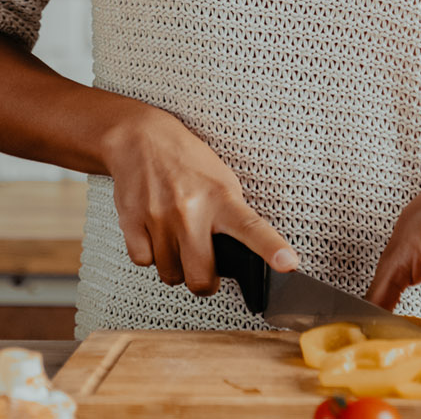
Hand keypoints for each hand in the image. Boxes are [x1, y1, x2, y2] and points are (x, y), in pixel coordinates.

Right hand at [100, 105, 298, 296]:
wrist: (141, 140)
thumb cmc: (187, 163)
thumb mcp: (222, 181)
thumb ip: (232, 217)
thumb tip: (243, 258)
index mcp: (221, 198)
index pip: (252, 227)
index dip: (271, 249)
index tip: (288, 265)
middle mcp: (191, 209)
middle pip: (201, 277)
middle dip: (204, 281)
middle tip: (204, 267)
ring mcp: (159, 217)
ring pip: (170, 274)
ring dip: (175, 266)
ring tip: (176, 239)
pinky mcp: (132, 221)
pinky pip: (143, 262)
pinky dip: (150, 255)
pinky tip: (155, 233)